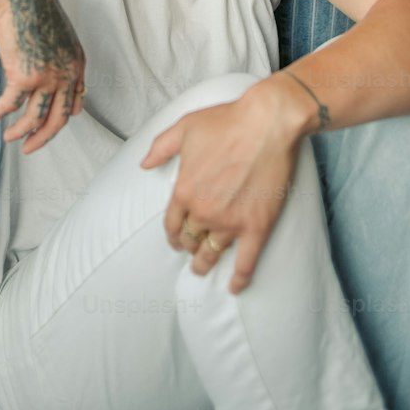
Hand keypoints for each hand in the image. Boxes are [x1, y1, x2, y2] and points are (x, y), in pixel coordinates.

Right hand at [0, 0, 85, 153]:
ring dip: (20, 132)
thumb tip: (47, 74)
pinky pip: (10, 105)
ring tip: (7, 137)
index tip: (46, 126)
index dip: (61, 118)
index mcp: (77, 62)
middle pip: (58, 119)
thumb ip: (57, 55)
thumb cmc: (33, 6)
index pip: (75, 102)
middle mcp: (67, 72)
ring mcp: (47, 76)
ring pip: (35, 118)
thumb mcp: (56, 32)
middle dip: (42, 138)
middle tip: (28, 148)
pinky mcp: (24, 76)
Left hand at [140, 83, 302, 293]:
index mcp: (184, 190)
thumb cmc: (225, 122)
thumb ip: (161, 147)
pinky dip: (240, 278)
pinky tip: (234, 287)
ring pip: (212, 253)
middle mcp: (203, 211)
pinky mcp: (256, 226)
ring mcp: (230, 222)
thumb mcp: (185, 127)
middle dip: (187, 247)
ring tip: (201, 268)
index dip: (171, 234)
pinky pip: (246, 261)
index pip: (171, 223)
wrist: (266, 123)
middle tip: (190, 251)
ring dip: (204, 263)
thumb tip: (143, 164)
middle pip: (190, 239)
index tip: (175, 239)